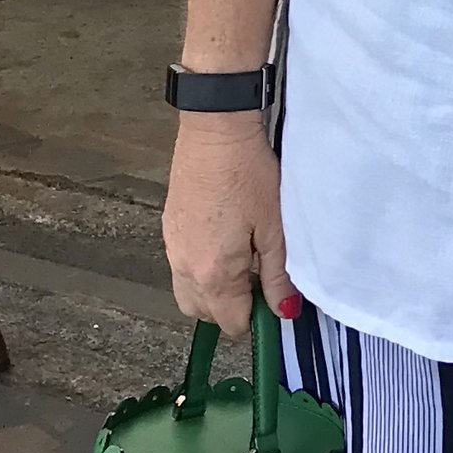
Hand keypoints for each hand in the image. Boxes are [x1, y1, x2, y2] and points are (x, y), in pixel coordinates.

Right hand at [163, 114, 296, 325]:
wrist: (214, 130)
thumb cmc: (249, 174)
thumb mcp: (274, 226)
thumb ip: (278, 274)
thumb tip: (284, 311)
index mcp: (213, 273)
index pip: (231, 323)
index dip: (256, 316)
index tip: (273, 293)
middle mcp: (185, 268)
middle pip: (205, 313)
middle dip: (232, 306)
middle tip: (258, 275)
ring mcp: (172, 249)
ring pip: (189, 292)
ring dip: (213, 289)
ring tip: (241, 257)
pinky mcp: (168, 229)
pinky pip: (181, 268)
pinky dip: (200, 268)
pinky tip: (223, 239)